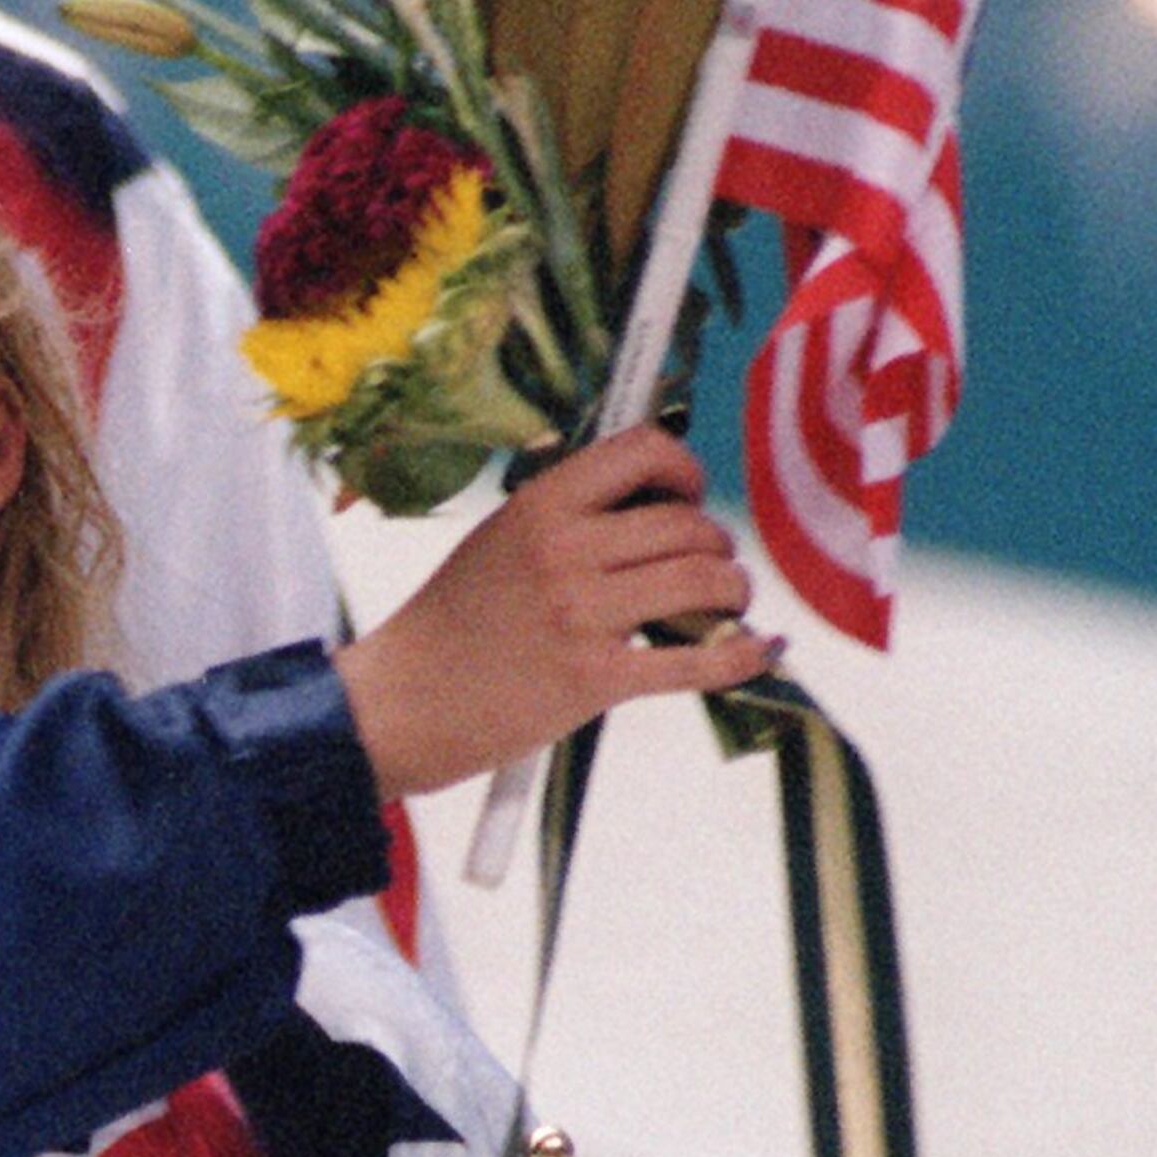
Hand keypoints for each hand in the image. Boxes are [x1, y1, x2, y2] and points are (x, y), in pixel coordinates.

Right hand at [330, 427, 773, 799]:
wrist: (399, 705)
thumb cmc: (450, 627)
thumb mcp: (496, 542)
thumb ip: (568, 517)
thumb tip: (657, 503)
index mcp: (538, 506)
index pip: (645, 451)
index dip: (684, 471)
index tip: (684, 499)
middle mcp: (564, 550)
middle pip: (689, 524)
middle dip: (715, 547)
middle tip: (706, 571)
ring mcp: (582, 615)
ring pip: (707, 581)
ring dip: (731, 593)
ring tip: (722, 608)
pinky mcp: (597, 679)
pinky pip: (703, 661)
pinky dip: (743, 655)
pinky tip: (758, 650)